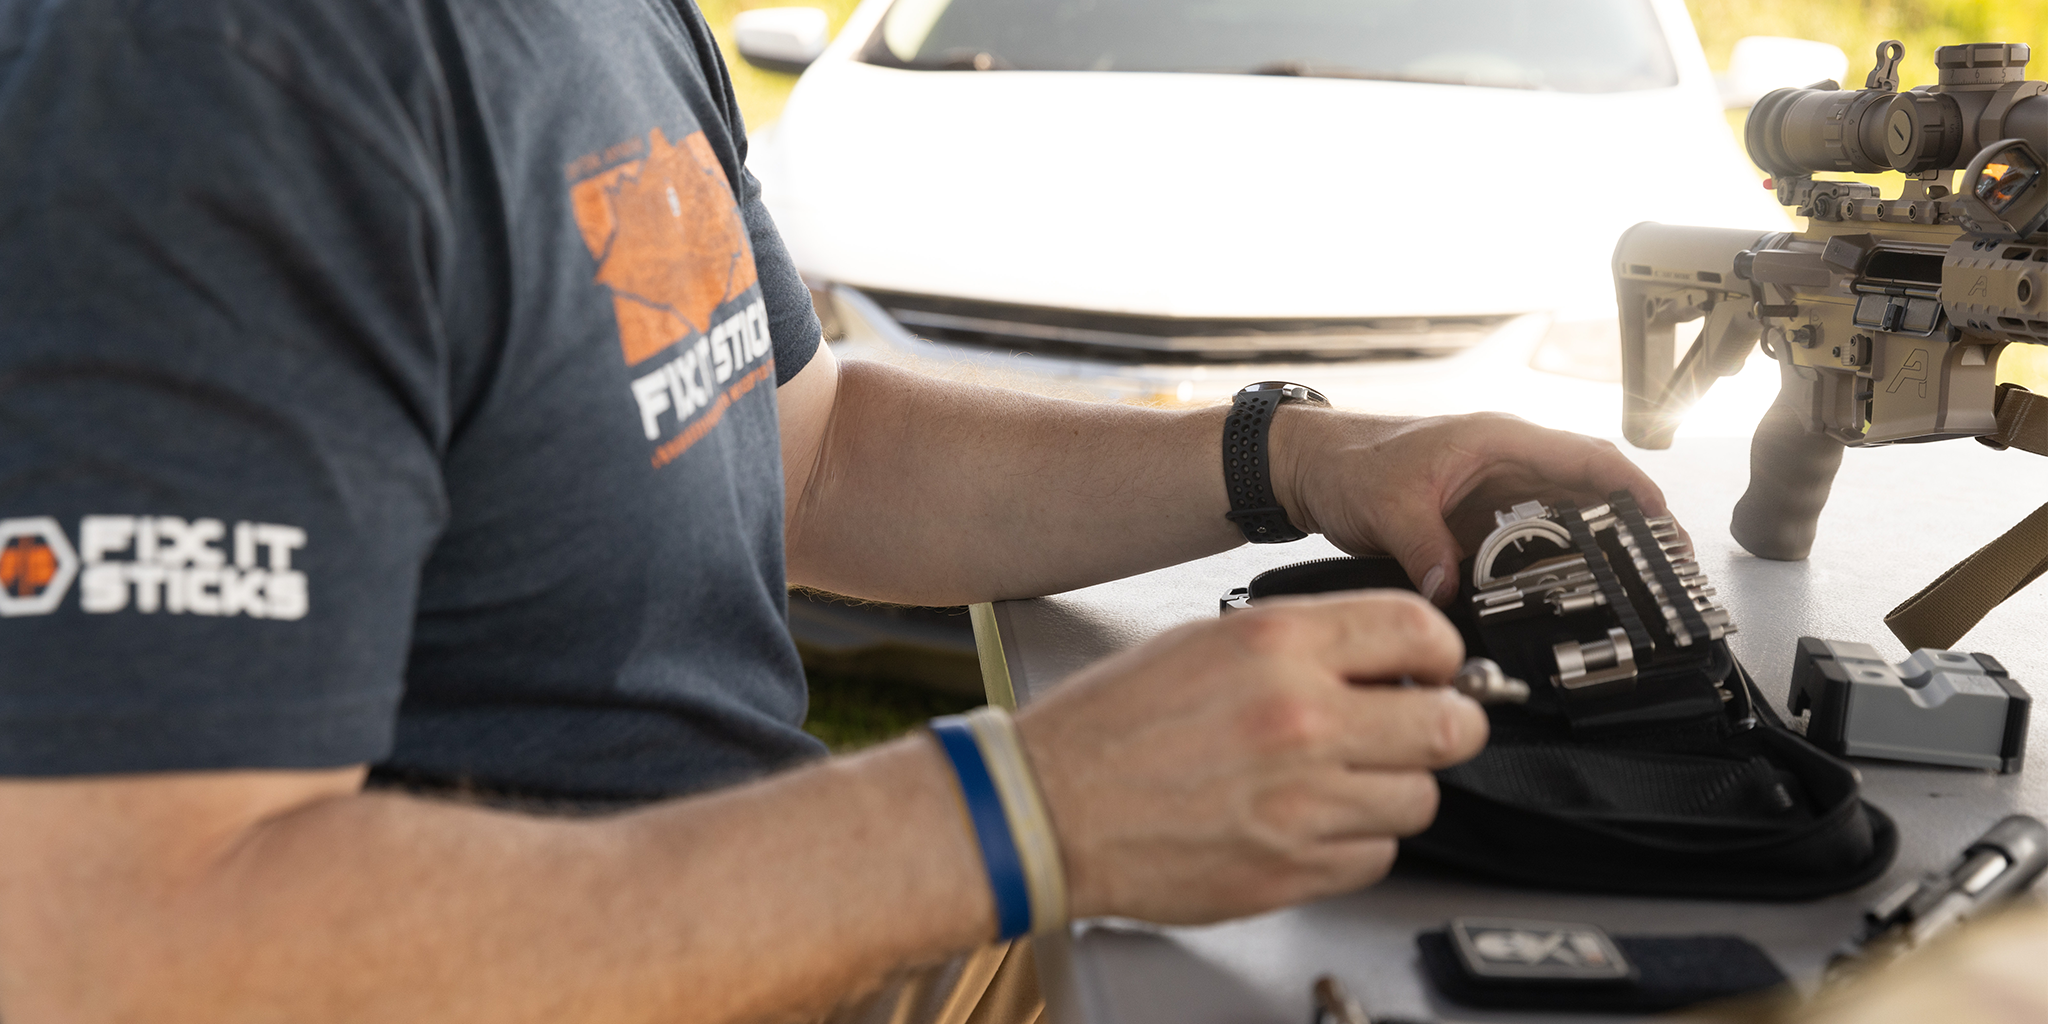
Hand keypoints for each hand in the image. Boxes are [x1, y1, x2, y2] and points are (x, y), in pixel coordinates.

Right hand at [1014, 590, 1485, 923]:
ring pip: (1420, 798)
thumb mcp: (1205, 642)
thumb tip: (1380, 661)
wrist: (1048, 809)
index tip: (1436, 670)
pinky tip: (1312, 822)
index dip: (1442, 654)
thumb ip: (1302, 646)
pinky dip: (1357, 843)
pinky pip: (1376, 857)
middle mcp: (1300, 719)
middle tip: (1419, 727)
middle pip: (1450, 726)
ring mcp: (1301, 802)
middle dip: (1444, 724)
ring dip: (1394, 788)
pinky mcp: (1291, 870)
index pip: (1422, 632)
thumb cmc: (1110, 726)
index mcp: (1278, 646)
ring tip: (1345, 779)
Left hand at [1273, 410, 1670, 603]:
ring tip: (1640, 583)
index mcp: (1498, 440)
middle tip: (1667, 565)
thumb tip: (1452, 591)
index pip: (1586, 457)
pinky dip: (1560, 563)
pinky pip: (1535, 541)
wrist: (1310, 468)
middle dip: (1635, 524)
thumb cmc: (1348, 463)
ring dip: (1604, 546)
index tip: (1662, 522)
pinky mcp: (1483, 521)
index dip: (1632, 488)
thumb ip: (1423, 549)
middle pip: (1591, 490)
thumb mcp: (1387, 506)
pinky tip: (1576, 592)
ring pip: (1569, 517)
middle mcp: (1508, 462)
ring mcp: (1498, 492)